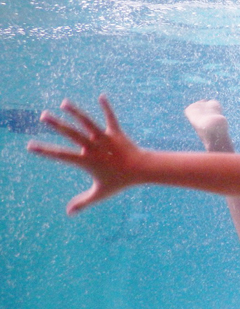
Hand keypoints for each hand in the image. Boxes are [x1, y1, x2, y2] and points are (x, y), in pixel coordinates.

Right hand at [27, 96, 140, 215]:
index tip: (30, 145)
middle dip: (57, 124)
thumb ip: (83, 202)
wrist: (141, 170)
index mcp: (86, 161)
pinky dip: (106, 107)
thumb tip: (68, 213)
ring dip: (76, 112)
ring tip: (64, 102)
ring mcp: (105, 138)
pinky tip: (101, 96)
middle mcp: (94, 147)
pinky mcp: (116, 133)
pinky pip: (110, 118)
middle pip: (72, 134)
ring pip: (88, 122)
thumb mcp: (100, 193)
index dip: (44, 150)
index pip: (61, 155)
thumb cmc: (120, 182)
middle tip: (43, 116)